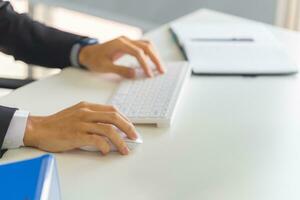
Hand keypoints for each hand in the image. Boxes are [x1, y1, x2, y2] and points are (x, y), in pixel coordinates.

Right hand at [23, 102, 137, 154]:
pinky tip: (106, 151)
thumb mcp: (77, 113)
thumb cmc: (58, 123)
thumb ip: (92, 117)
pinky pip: (97, 140)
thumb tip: (110, 127)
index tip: (130, 128)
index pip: (112, 110)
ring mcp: (82, 123)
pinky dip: (105, 146)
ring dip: (120, 141)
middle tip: (134, 137)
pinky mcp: (76, 135)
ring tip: (124, 149)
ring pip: (108, 130)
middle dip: (128, 128)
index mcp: (87, 106)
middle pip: (114, 117)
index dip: (125, 119)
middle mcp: (86, 112)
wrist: (39, 128)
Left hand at [79, 36, 164, 77]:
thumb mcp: (105, 67)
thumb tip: (135, 75)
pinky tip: (152, 63)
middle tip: (162, 70)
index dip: (145, 64)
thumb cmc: (94, 59)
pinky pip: (143, 47)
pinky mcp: (128, 44)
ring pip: (146, 45)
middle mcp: (125, 40)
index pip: (137, 52)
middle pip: (146, 46)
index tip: (149, 74)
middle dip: (155, 59)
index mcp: (119, 44)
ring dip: (154, 55)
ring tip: (159, 67)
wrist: (87, 53)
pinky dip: (149, 54)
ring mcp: (127, 41)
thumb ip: (120, 70)